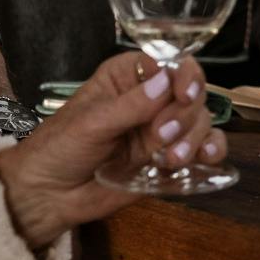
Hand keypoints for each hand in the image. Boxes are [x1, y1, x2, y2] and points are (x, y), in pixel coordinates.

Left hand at [0, 52, 223, 252]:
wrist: (48, 196)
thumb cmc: (59, 149)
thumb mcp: (91, 123)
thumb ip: (130, 105)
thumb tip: (167, 81)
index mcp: (128, 78)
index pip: (170, 64)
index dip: (184, 77)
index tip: (183, 95)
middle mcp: (151, 99)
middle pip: (192, 94)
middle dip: (184, 116)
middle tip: (161, 137)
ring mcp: (162, 129)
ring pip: (201, 121)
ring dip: (194, 138)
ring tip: (170, 160)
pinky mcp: (169, 157)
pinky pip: (203, 148)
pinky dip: (211, 151)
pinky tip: (205, 159)